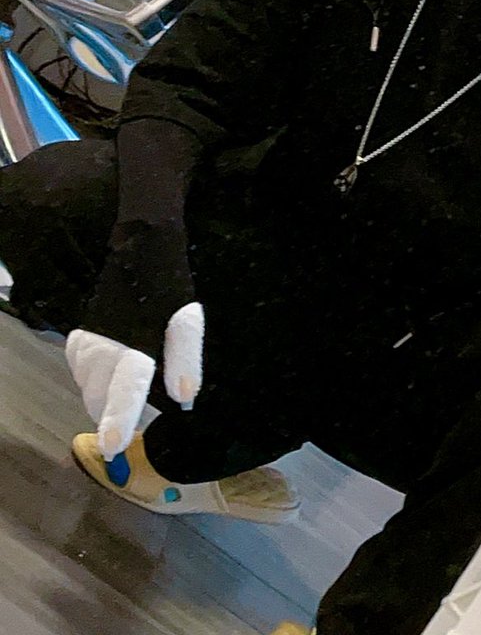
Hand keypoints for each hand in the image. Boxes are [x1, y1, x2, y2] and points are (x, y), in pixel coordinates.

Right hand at [65, 219, 203, 458]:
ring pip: (87, 390)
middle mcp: (101, 347)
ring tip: (128, 388)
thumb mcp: (186, 321)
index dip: (119, 419)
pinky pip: (81, 375)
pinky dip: (95, 381)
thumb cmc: (168, 290)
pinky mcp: (76, 340)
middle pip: (99, 399)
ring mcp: (84, 343)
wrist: (140, 252)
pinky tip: (113, 369)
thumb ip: (185, 361)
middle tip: (132, 423)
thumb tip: (184, 399)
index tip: (112, 447)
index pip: (124, 389)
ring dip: (103, 399)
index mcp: (134, 343)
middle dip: (113, 418)